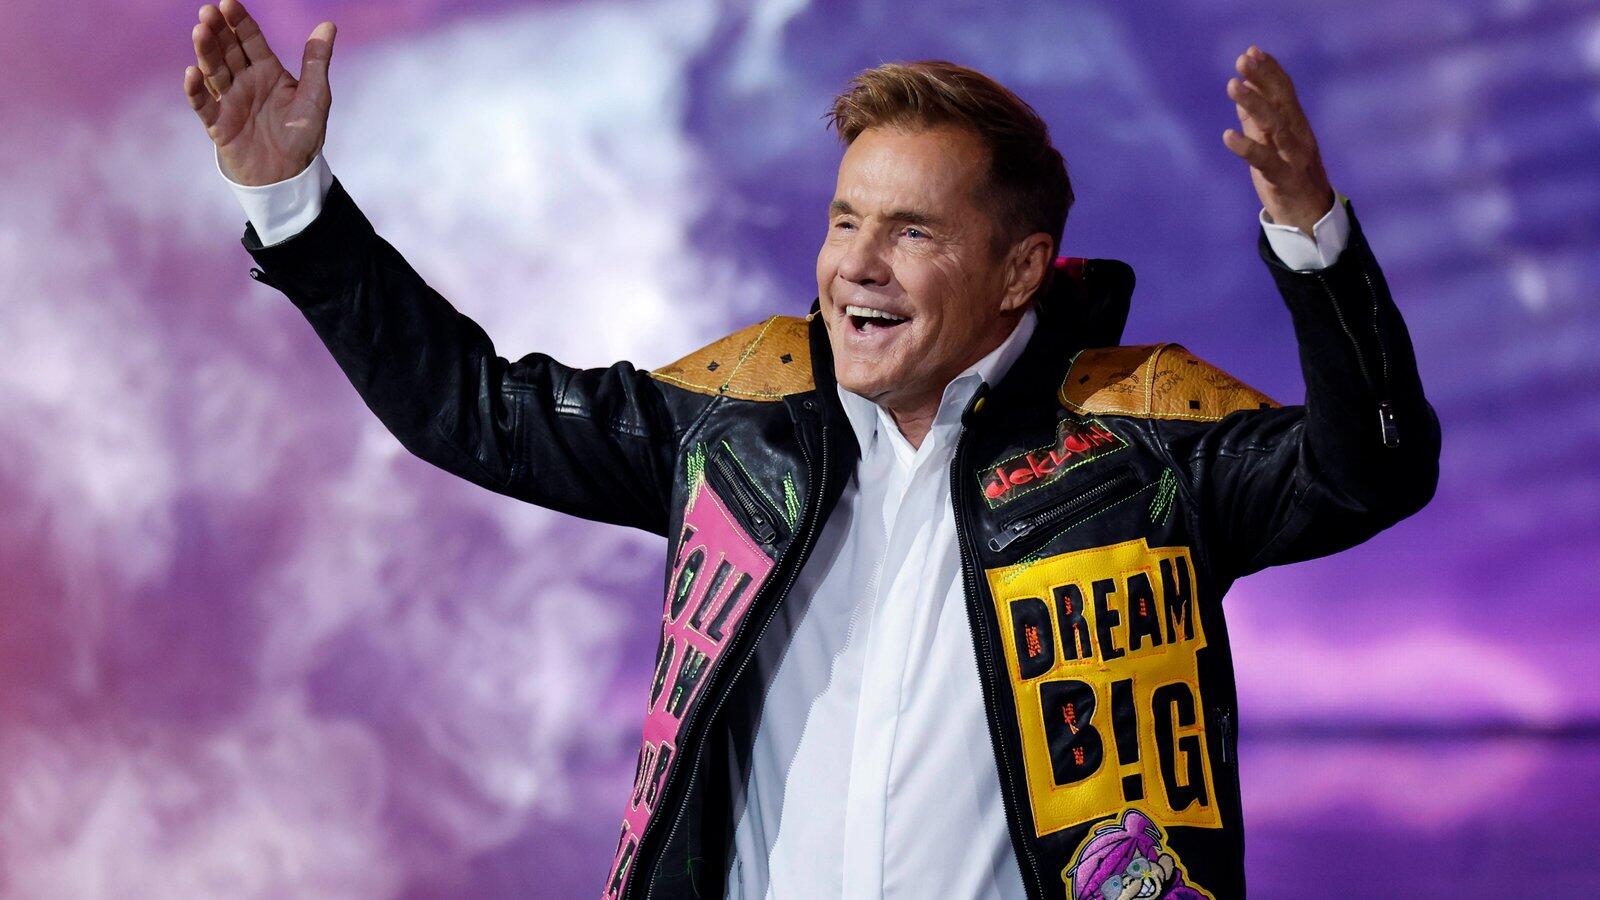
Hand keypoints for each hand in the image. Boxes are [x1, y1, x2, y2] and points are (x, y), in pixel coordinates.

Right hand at [183, 0, 335, 186]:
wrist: (290, 175)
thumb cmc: (304, 135)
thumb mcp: (316, 97)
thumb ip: (317, 62)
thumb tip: (328, 25)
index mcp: (268, 71)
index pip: (250, 40)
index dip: (240, 22)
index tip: (228, 3)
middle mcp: (245, 81)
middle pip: (228, 50)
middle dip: (218, 31)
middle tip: (208, 11)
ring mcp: (229, 100)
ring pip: (214, 71)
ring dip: (206, 52)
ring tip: (200, 32)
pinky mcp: (218, 123)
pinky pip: (203, 104)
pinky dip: (196, 90)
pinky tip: (191, 73)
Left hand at [1222, 46, 1333, 234]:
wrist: (1311, 220)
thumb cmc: (1289, 179)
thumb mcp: (1271, 146)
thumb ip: (1257, 121)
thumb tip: (1242, 93)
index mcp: (1297, 126)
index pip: (1285, 92)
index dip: (1270, 71)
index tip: (1252, 51)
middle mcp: (1300, 137)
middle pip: (1282, 102)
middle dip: (1263, 79)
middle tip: (1243, 60)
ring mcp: (1295, 158)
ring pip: (1276, 126)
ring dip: (1254, 104)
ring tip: (1232, 86)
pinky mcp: (1286, 181)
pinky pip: (1266, 161)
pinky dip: (1248, 147)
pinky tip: (1228, 135)